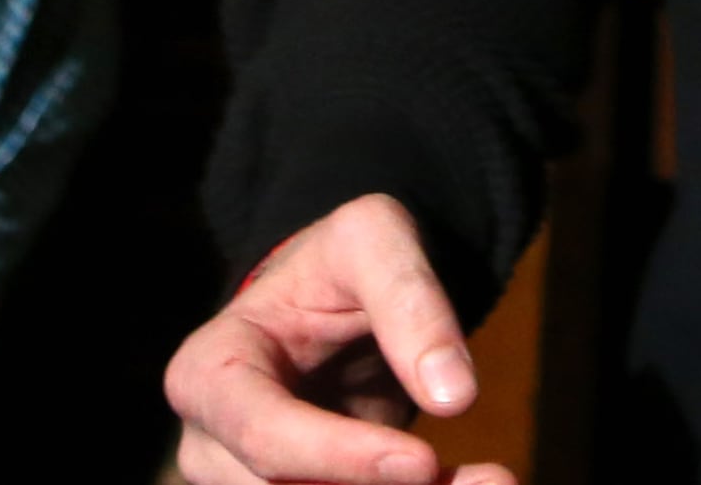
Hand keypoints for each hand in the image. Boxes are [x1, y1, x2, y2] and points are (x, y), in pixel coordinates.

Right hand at [164, 194, 508, 484]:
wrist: (333, 301)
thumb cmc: (338, 262)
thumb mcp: (372, 240)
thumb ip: (409, 302)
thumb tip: (452, 397)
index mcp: (210, 371)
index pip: (262, 432)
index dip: (338, 457)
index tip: (421, 462)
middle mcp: (215, 445)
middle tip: (489, 483)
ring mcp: (250, 483)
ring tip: (491, 481)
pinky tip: (476, 482)